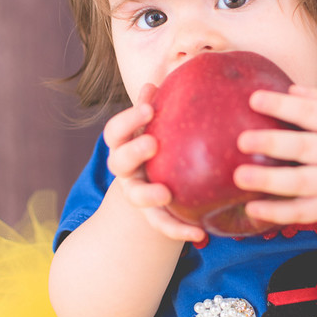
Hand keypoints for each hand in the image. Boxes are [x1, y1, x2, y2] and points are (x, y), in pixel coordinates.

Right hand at [103, 84, 205, 242]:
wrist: (160, 186)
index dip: (129, 120)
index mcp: (124, 145)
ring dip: (148, 195)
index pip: (116, 131)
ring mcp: (136, 194)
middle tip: (152, 143)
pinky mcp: (153, 216)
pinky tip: (200, 234)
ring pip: (134, 196)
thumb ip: (155, 108)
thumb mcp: (157, 127)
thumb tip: (154, 82)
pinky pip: (163, 224)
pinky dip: (179, 230)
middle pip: (118, 162)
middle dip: (133, 152)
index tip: (150, 108)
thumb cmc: (163, 144)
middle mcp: (125, 171)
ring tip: (166, 194)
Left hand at [233, 86, 316, 225]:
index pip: (311, 112)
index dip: (282, 105)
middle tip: (241, 140)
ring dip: (269, 180)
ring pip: (301, 183)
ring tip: (239, 176)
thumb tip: (291, 90)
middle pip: (304, 147)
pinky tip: (252, 209)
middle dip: (272, 143)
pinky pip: (302, 212)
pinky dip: (277, 212)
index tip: (253, 99)